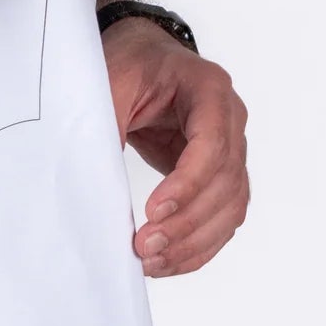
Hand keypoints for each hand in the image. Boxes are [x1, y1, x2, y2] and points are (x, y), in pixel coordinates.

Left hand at [99, 16, 249, 276]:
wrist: (143, 62)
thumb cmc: (130, 64)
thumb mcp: (111, 80)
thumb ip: (107, 121)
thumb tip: (95, 179)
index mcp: (209, 89)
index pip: (212, 142)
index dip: (187, 182)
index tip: (153, 212)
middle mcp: (230, 120)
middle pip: (225, 182)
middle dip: (186, 222)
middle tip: (143, 247)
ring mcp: (230, 151)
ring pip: (229, 207)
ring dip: (193, 242)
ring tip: (151, 263)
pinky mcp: (219, 178)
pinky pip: (221, 219)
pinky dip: (198, 247)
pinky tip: (168, 263)